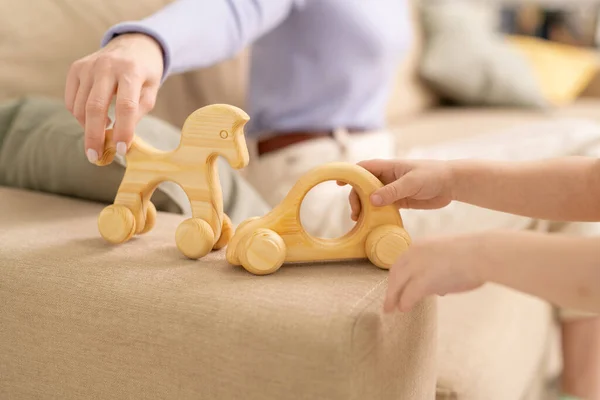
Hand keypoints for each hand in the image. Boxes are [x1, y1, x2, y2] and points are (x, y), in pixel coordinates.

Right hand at [65, 33, 163, 162]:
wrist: (133, 45)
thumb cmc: (145, 74)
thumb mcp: (151, 91)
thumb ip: (138, 112)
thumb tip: (121, 140)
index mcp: (131, 71)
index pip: (126, 106)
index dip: (123, 131)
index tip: (122, 150)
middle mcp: (106, 66)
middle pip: (95, 107)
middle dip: (94, 136)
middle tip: (95, 157)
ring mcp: (88, 66)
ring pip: (80, 106)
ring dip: (88, 127)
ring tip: (103, 132)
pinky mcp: (75, 68)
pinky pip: (71, 100)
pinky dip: (80, 116)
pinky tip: (95, 117)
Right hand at [341, 159, 454, 220]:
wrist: (452, 184)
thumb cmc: (433, 176)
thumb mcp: (411, 183)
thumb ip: (392, 191)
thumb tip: (372, 201)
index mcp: (388, 167)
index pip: (363, 168)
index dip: (350, 174)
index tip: (338, 183)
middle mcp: (388, 178)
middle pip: (364, 186)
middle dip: (356, 198)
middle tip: (355, 213)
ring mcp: (393, 190)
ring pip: (371, 198)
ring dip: (364, 208)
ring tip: (358, 220)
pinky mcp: (400, 201)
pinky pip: (383, 208)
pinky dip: (375, 214)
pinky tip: (371, 223)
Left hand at [383, 234, 486, 312]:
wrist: (482, 254)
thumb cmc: (474, 255)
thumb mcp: (448, 255)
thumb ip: (438, 268)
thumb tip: (438, 288)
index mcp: (420, 245)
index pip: (401, 262)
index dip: (397, 277)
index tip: (395, 287)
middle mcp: (414, 253)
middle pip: (396, 273)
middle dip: (391, 289)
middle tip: (388, 302)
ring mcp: (417, 266)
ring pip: (398, 284)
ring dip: (393, 298)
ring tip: (392, 309)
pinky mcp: (423, 280)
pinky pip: (409, 294)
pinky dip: (404, 302)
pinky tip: (403, 309)